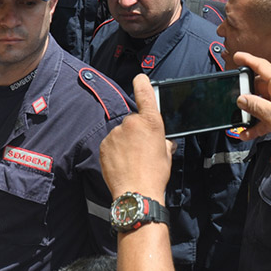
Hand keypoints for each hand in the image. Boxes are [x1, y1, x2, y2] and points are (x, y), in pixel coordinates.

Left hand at [100, 74, 171, 200]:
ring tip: (131, 161)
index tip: (140, 78)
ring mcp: (115, 133)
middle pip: (133, 121)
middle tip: (141, 150)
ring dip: (124, 142)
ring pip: (120, 133)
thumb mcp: (166, 154)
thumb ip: (162, 140)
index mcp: (151, 122)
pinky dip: (115, 151)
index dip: (142, 83)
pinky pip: (111, 143)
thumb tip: (162, 141)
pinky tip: (121, 164)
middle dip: (135, 132)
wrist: (136, 193)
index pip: (145, 93)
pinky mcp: (104, 144)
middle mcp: (132, 123)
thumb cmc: (155, 175)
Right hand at [234, 52, 270, 153]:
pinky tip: (248, 133)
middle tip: (233, 101)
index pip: (260, 65)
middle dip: (245, 93)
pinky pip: (267, 114)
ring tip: (239, 121)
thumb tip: (241, 99)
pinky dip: (258, 122)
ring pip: (261, 102)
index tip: (236, 57)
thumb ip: (254, 106)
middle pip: (258, 86)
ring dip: (251, 112)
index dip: (247, 59)